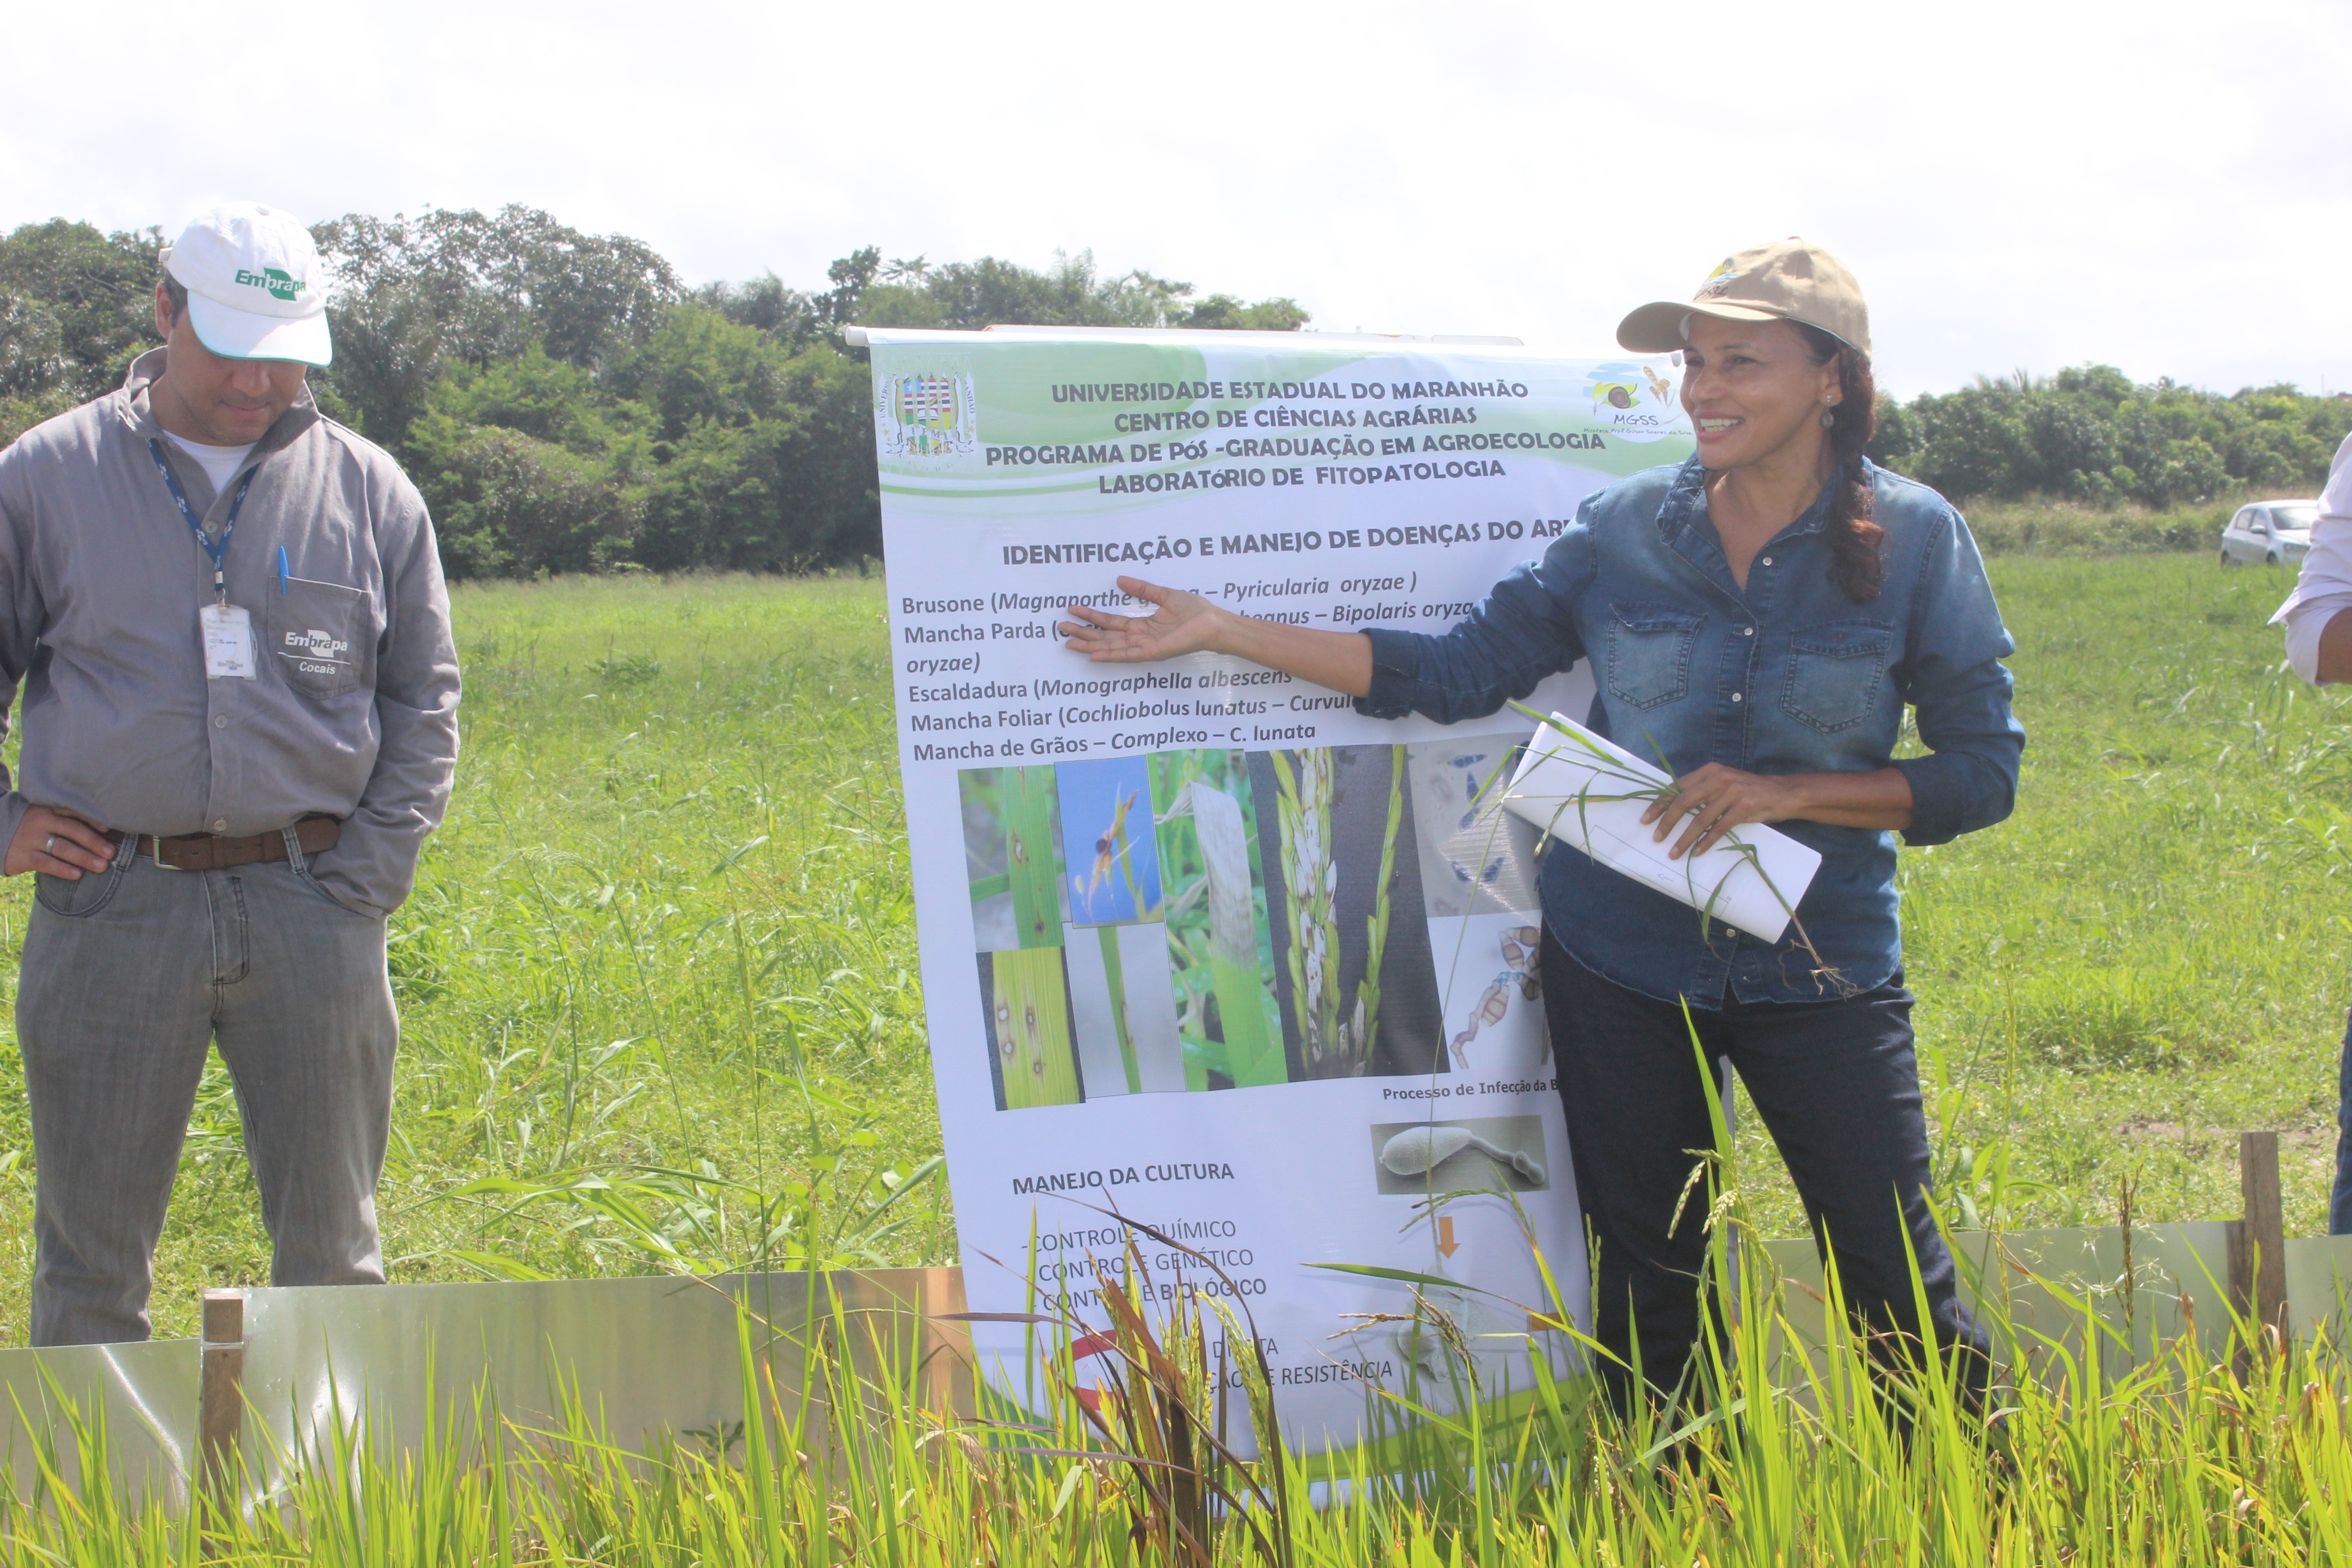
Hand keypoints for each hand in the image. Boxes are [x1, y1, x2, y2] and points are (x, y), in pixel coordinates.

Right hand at [5, 806, 115, 878]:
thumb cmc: (29, 828)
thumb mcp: (43, 817)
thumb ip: (64, 820)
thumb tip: (102, 833)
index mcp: (48, 809)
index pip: (74, 812)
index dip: (92, 820)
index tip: (108, 829)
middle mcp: (41, 821)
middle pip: (72, 830)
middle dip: (94, 842)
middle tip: (111, 853)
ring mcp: (31, 838)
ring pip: (62, 847)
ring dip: (84, 857)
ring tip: (102, 866)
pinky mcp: (23, 856)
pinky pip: (46, 863)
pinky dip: (63, 869)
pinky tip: (77, 874)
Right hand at [1059, 576, 1225, 663]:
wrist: (1212, 621)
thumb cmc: (1195, 610)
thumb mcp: (1164, 594)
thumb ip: (1142, 589)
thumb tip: (1118, 580)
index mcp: (1143, 625)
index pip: (1111, 622)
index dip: (1092, 616)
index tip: (1074, 609)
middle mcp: (1140, 637)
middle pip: (1106, 636)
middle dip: (1084, 633)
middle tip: (1061, 629)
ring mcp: (1145, 647)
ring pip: (1111, 646)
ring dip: (1090, 645)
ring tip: (1069, 642)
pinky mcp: (1152, 652)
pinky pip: (1127, 655)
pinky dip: (1109, 655)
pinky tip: (1093, 655)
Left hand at [1641, 764, 1800, 860]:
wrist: (1783, 793)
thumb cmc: (1749, 791)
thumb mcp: (1723, 784)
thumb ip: (1702, 791)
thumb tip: (1673, 807)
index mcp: (1710, 771)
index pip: (1677, 787)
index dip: (1659, 803)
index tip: (1646, 818)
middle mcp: (1719, 778)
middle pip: (1683, 801)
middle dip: (1666, 821)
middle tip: (1656, 837)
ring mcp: (1732, 792)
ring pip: (1700, 818)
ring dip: (1685, 838)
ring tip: (1674, 852)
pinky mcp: (1744, 807)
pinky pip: (1719, 828)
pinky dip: (1706, 842)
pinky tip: (1697, 852)